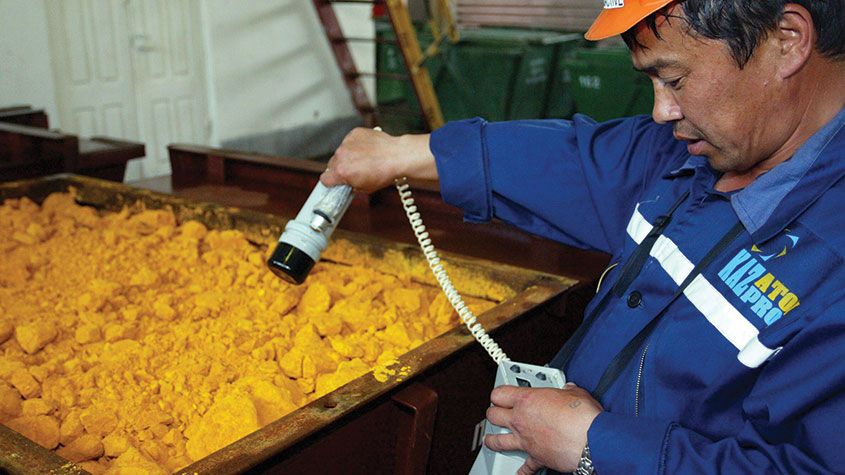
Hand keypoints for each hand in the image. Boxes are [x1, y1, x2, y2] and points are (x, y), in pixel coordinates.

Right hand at [321, 128, 436, 192]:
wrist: (397, 156)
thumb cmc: (384, 173)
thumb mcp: (365, 188)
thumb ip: (351, 186)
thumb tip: (348, 184)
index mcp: (341, 171)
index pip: (325, 179)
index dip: (331, 182)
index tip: (335, 181)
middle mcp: (341, 155)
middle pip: (332, 164)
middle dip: (341, 168)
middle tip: (353, 171)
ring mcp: (347, 143)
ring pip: (341, 152)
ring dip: (348, 156)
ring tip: (364, 159)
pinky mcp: (354, 134)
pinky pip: (349, 141)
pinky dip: (356, 145)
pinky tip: (367, 150)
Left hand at [484, 382, 602, 473]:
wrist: (590, 440)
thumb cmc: (581, 416)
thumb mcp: (575, 394)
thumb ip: (568, 391)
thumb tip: (570, 390)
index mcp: (527, 400)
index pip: (500, 393)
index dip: (498, 394)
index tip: (500, 395)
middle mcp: (521, 420)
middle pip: (493, 415)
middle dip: (493, 414)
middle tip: (495, 413)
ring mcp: (526, 440)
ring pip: (498, 441)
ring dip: (492, 440)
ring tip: (490, 440)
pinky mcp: (536, 458)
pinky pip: (525, 467)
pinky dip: (523, 471)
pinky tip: (520, 472)